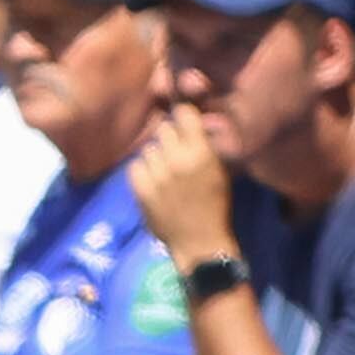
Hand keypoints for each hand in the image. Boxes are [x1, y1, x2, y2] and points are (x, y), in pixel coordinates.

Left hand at [129, 106, 237, 266]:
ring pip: (149, 150)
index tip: (181, 122)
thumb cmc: (215, 204)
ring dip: (155, 157)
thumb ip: (204, 145)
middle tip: (174, 153)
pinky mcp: (141, 189)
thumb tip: (191, 123)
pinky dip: (142, 172)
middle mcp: (178, 159)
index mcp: (202, 152)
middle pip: (164, 130)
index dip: (181, 116)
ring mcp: (158, 175)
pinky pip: (135, 167)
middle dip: (169, 139)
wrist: (199, 239)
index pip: (184, 115)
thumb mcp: (219, 169)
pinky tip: (152, 182)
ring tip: (164, 172)